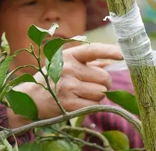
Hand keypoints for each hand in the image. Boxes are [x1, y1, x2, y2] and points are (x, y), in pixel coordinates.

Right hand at [8, 43, 122, 127]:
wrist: (31, 98)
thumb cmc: (53, 78)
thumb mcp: (66, 64)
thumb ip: (89, 62)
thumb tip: (112, 61)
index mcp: (69, 56)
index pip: (94, 50)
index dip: (110, 51)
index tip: (124, 54)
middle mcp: (68, 69)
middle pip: (104, 77)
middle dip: (104, 82)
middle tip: (93, 84)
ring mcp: (68, 87)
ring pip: (101, 92)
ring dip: (98, 95)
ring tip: (83, 93)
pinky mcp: (69, 104)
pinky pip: (94, 105)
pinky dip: (91, 105)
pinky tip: (79, 102)